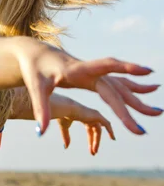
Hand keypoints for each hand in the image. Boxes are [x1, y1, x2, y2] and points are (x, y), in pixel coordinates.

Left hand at [15, 39, 161, 135]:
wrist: (35, 53)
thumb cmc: (34, 69)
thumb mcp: (35, 88)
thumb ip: (41, 109)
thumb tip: (40, 133)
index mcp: (78, 70)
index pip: (105, 72)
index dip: (125, 70)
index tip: (146, 71)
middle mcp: (90, 70)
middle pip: (117, 87)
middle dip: (135, 103)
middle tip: (156, 114)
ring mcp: (94, 73)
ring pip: (120, 86)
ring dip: (139, 96)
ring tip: (159, 111)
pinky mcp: (93, 77)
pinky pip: (116, 83)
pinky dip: (132, 88)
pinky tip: (147, 89)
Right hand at [57, 99, 114, 155]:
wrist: (65, 108)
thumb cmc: (63, 115)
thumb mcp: (64, 128)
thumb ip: (66, 137)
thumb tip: (65, 147)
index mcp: (83, 117)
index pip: (90, 131)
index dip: (91, 141)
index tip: (92, 151)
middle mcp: (90, 116)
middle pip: (95, 132)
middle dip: (94, 142)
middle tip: (93, 153)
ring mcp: (94, 115)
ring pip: (99, 131)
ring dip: (97, 141)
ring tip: (95, 151)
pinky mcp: (97, 115)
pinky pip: (107, 124)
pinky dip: (110, 131)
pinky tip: (113, 138)